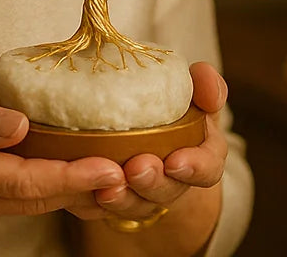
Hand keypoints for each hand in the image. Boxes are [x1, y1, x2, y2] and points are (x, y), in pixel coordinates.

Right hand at [0, 82, 126, 231]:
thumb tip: (19, 125)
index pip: (20, 179)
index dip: (68, 175)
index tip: (107, 166)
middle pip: (33, 198)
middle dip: (85, 188)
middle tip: (134, 171)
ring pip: (26, 204)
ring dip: (71, 192)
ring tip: (117, 173)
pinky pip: (11, 202)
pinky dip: (45, 189)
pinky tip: (71, 174)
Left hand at [65, 61, 228, 226]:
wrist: (134, 121)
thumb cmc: (169, 107)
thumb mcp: (191, 91)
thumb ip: (203, 84)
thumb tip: (207, 80)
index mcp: (198, 157)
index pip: (207, 170)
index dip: (195, 169)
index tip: (176, 161)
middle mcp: (170, 183)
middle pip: (166, 192)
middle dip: (152, 183)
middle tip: (137, 168)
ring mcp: (138, 195)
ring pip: (132, 206)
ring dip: (121, 198)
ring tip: (106, 184)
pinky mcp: (106, 198)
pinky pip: (97, 207)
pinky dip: (88, 199)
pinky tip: (79, 185)